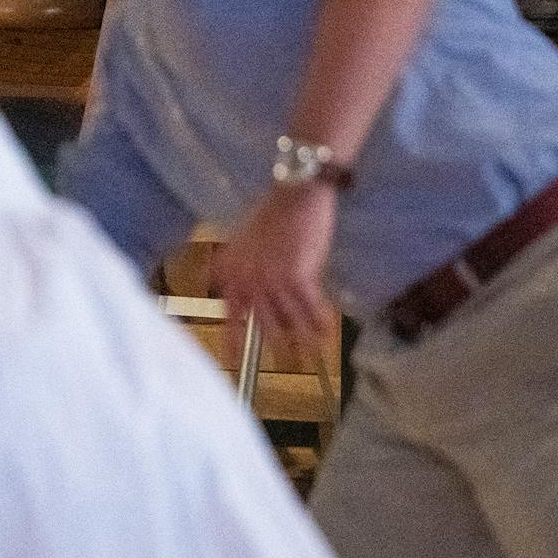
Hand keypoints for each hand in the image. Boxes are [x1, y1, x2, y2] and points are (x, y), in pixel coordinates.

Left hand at [213, 182, 338, 347]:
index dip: (233, 342)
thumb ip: (240, 270)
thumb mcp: (243, 243)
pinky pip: (310, 310)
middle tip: (288, 362)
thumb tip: (242, 297)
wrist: (294, 194)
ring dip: (302, 341)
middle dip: (278, 346)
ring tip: (311, 355)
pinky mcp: (298, 278)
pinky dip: (320, 323)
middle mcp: (248, 282)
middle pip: (263, 325)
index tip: (234, 363)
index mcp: (232, 274)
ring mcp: (272, 282)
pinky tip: (327, 334)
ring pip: (289, 322)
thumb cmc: (272, 215)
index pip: (230, 315)